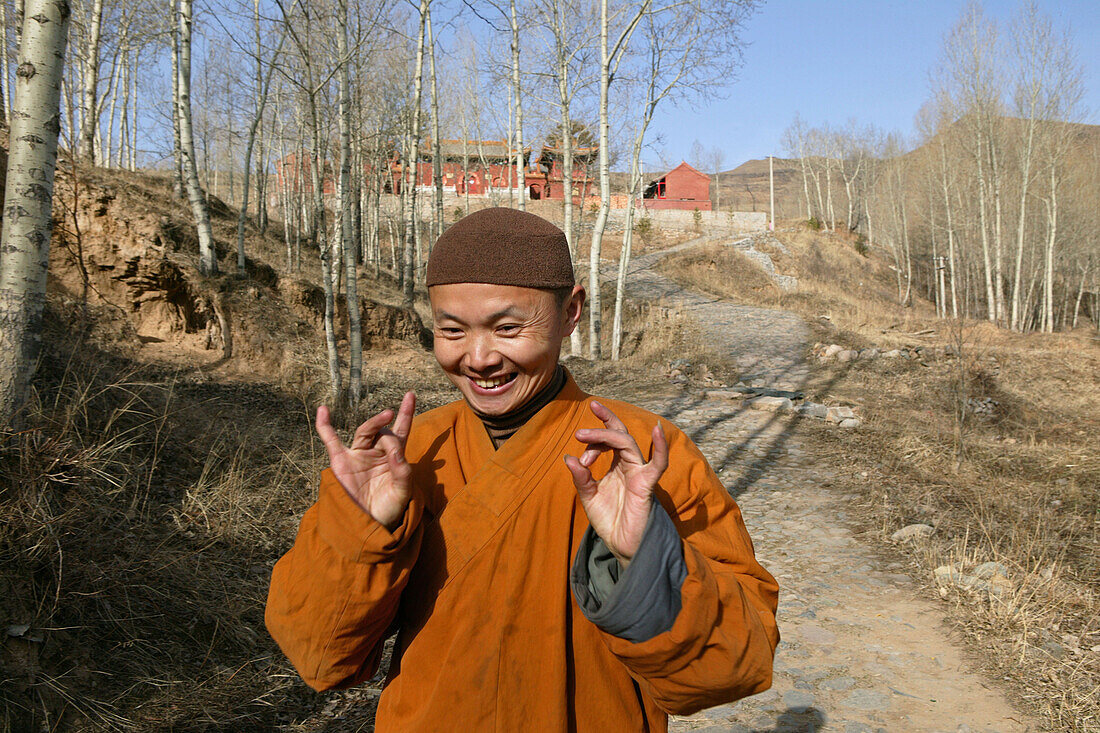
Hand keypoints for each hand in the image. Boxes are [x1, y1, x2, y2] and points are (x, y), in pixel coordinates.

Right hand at [315, 392, 415, 531]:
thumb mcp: (403, 493)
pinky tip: (323, 410)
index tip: (410, 395)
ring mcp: (357, 456)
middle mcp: (375, 452)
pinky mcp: (341, 462)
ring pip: (365, 432)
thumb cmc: (388, 509)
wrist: (367, 526)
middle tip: (394, 432)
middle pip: (383, 431)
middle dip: (390, 432)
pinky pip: (331, 440)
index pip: (401, 431)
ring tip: (387, 415)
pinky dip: (325, 426)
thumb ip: (403, 472)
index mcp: (393, 457)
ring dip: (375, 422)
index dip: (406, 413)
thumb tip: (395, 452)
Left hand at [564, 401, 668, 566]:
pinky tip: (658, 431)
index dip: (593, 442)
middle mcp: (629, 466)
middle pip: (619, 435)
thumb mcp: (589, 498)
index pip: (607, 442)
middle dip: (604, 422)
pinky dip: (660, 448)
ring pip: (627, 443)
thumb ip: (581, 478)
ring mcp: (639, 473)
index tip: (580, 458)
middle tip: (585, 418)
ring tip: (583, 435)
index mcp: (617, 467)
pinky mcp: (646, 485)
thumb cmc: (610, 521)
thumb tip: (568, 457)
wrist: (622, 547)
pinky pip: (658, 464)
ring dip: (605, 436)